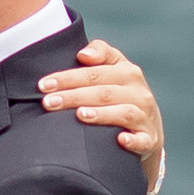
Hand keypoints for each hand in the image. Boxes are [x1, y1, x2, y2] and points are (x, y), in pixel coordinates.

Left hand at [39, 36, 164, 194]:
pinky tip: (121, 139)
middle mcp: (138, 92)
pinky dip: (133, 140)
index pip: (95, 72)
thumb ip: (100, 54)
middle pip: (104, 92)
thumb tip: (82, 54)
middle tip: (47, 103)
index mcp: (127, 73)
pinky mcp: (149, 139)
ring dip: (101, 114)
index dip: (69, 77)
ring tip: (80, 115)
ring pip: (123, 112)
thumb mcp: (115, 70)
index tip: (44, 85)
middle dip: (74, 96)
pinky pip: (142, 140)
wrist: (150, 128)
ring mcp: (144, 116)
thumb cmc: (122, 94)